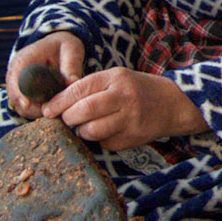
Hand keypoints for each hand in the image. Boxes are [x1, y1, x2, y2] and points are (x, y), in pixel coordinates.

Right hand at [6, 33, 85, 119]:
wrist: (57, 47)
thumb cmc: (64, 47)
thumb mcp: (71, 49)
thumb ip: (71, 65)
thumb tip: (73, 83)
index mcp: (23, 60)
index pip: (15, 80)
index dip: (19, 93)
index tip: (28, 104)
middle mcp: (15, 74)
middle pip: (15, 98)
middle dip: (32, 108)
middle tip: (54, 113)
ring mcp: (17, 86)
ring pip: (20, 107)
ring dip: (36, 113)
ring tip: (57, 113)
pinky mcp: (23, 95)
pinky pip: (26, 109)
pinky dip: (38, 113)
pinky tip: (54, 113)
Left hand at [50, 68, 207, 151]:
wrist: (174, 103)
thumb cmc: (138, 89)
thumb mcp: (116, 78)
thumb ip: (90, 87)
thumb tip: (57, 103)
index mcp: (116, 78)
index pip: (78, 90)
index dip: (58, 102)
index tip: (47, 110)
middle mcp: (124, 97)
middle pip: (83, 111)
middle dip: (68, 118)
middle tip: (66, 120)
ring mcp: (130, 119)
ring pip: (92, 131)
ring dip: (82, 131)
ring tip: (86, 126)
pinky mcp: (134, 137)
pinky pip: (106, 143)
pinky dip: (100, 140)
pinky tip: (108, 132)